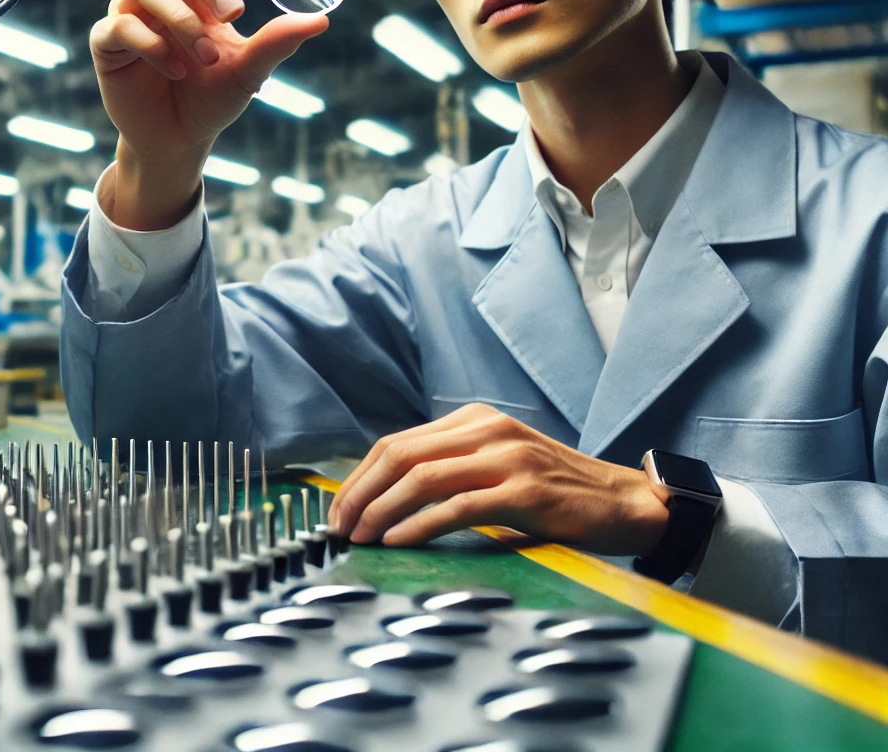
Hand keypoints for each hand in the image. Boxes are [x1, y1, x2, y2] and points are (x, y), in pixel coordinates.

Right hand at [89, 0, 328, 228]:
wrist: (178, 140)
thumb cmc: (212, 99)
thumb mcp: (249, 71)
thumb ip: (277, 42)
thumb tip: (321, 19)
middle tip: (237, 10)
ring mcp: (132, 14)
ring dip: (183, 22)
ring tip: (206, 59)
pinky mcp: (108, 43)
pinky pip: (122, 25)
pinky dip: (152, 45)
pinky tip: (176, 69)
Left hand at [327, 404, 668, 553]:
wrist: (622, 502)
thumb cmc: (553, 489)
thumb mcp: (497, 463)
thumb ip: (451, 468)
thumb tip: (385, 498)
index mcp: (474, 419)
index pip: (398, 442)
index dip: (361, 477)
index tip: (340, 510)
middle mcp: (487, 429)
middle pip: (402, 455)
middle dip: (361, 493)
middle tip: (340, 528)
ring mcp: (507, 457)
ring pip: (423, 478)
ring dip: (382, 510)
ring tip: (361, 538)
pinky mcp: (525, 492)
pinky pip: (458, 507)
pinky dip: (420, 525)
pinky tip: (399, 542)